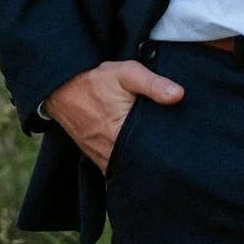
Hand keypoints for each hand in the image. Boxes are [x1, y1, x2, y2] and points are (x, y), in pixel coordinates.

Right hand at [44, 60, 183, 173]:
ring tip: (160, 155)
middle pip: (142, 165)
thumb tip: (179, 95)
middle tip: (175, 150)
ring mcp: (102, 159)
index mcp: (121, 134)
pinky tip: (140, 157)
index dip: (169, 151)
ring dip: (143, 164)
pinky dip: (128, 166)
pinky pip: (117, 169)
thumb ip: (153, 84)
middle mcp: (111, 153)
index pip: (153, 152)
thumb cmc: (95, 81)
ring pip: (129, 170)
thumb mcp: (127, 73)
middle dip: (158, 160)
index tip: (181, 145)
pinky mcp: (97, 159)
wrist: (62, 88)